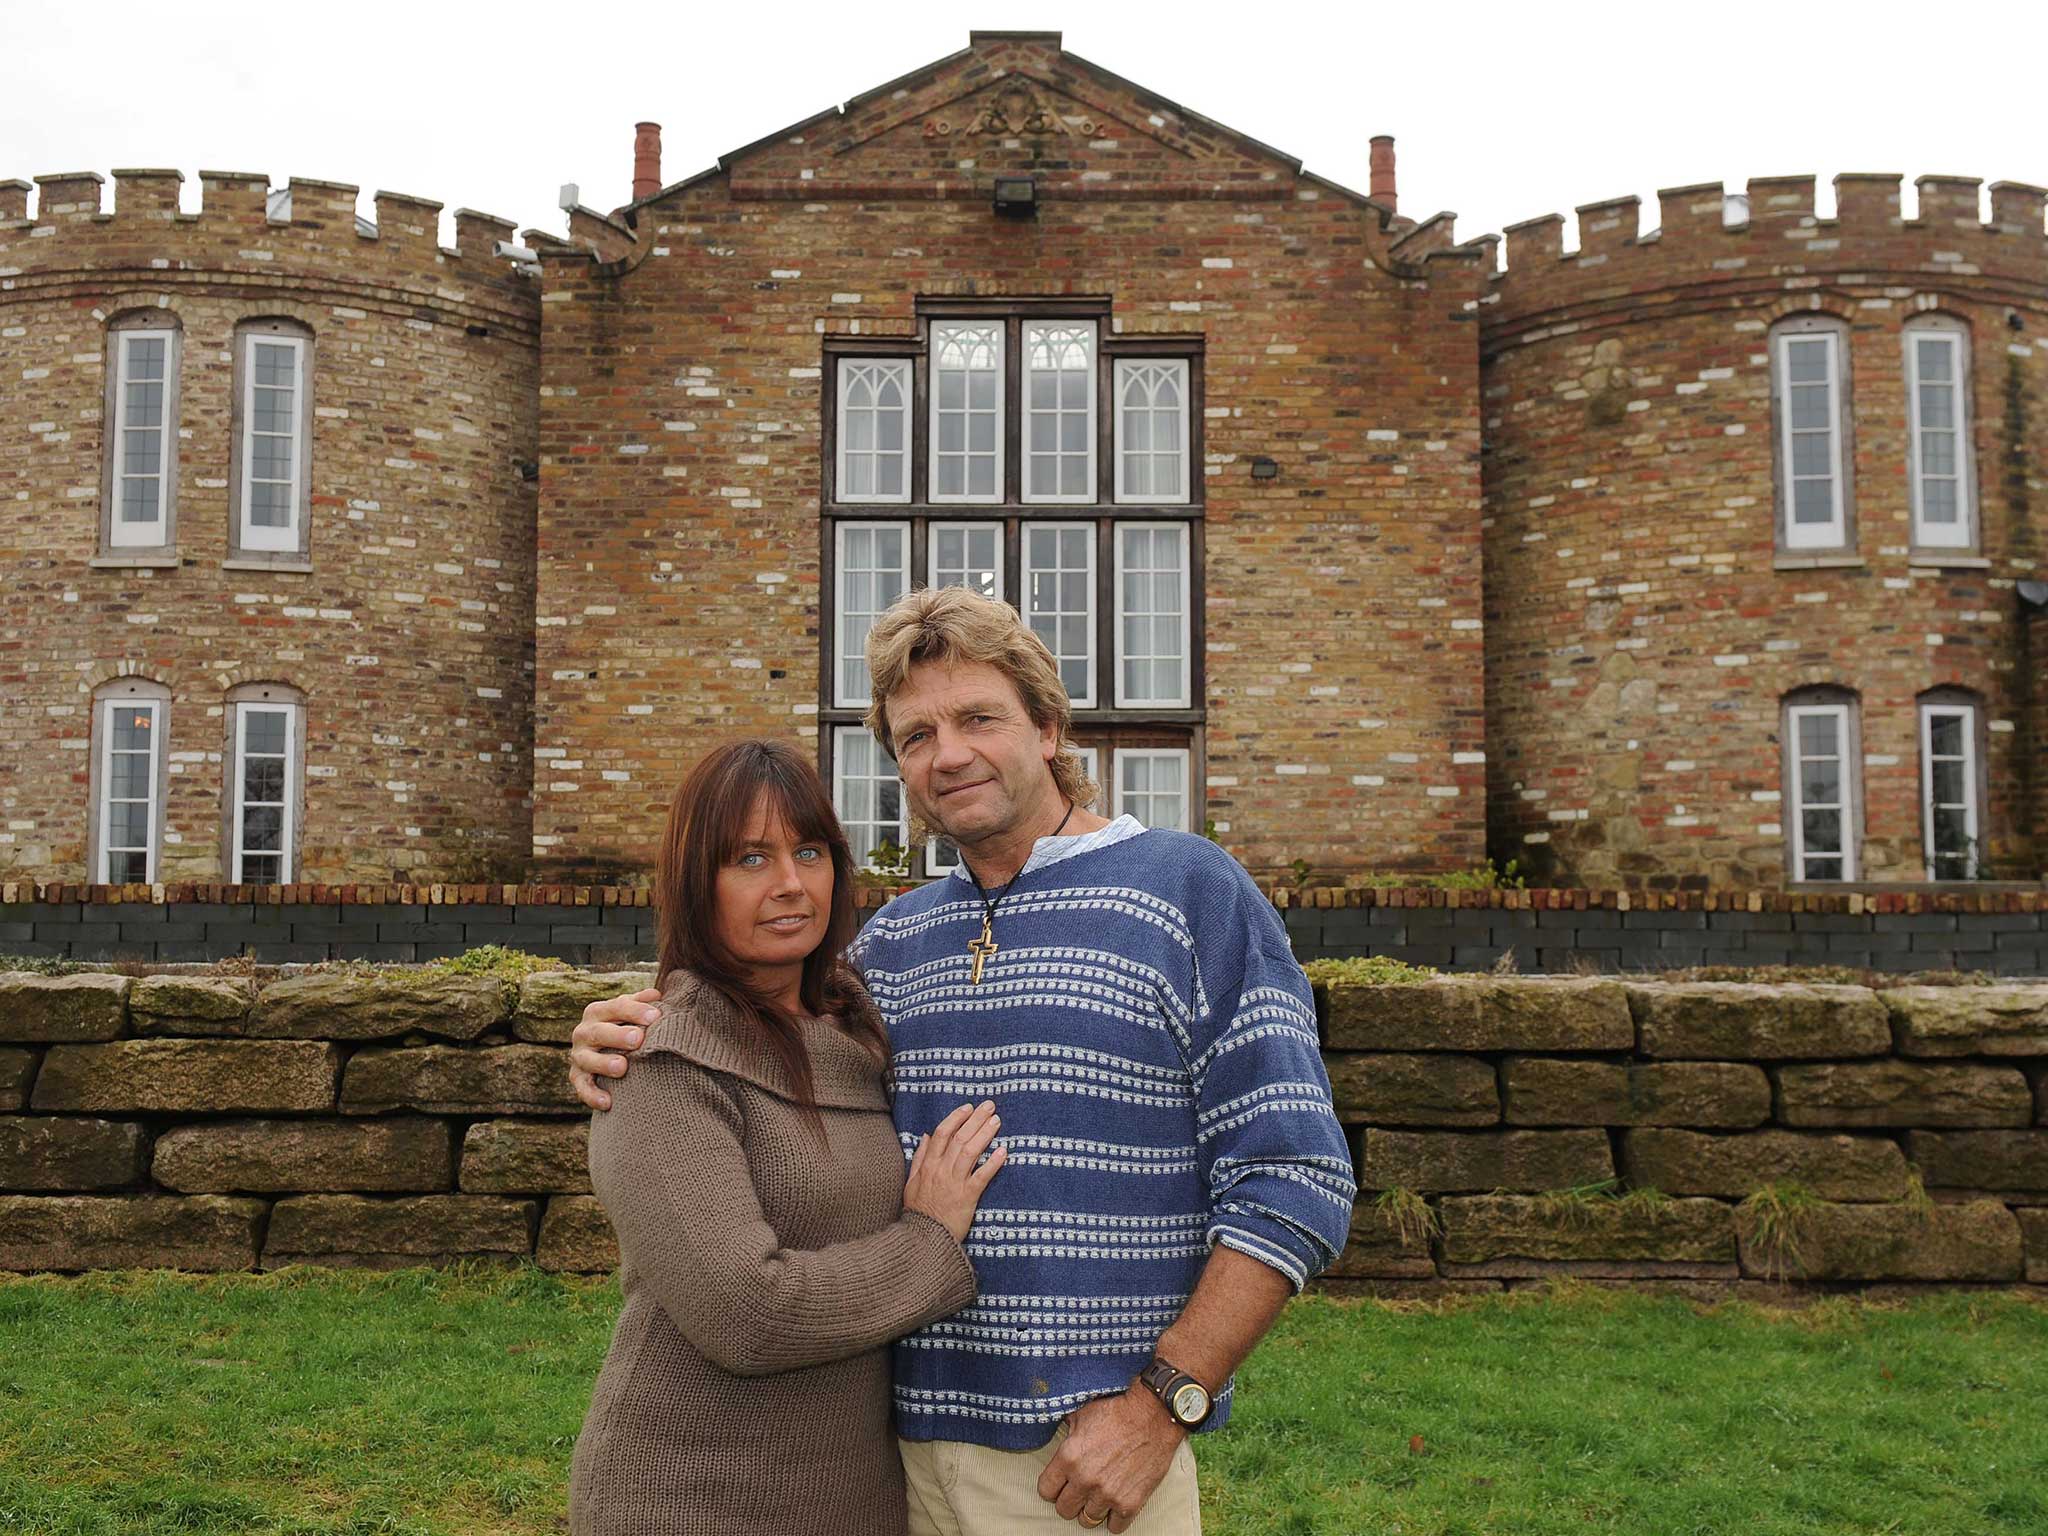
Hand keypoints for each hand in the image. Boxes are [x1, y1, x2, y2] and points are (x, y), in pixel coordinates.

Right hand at [569, 989, 662, 1110]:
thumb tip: (656, 995)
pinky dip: (592, 1095)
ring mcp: (579, 1055)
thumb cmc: (624, 1026)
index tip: (656, 1015)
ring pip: (587, 1059)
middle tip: (638, 1038)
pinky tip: (608, 1102)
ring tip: (622, 1067)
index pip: (616, 1007)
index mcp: (598, 1011)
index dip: (635, 1010)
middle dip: (618, 1035)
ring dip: (603, 1063)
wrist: (605, 1050)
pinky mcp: (577, 1077)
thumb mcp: (631, 1012)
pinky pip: (582, 1087)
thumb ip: (641, 1003)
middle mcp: (584, 1032)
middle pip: (599, 1032)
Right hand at [901, 1100, 1005, 1242]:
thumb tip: (926, 1135)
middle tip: (990, 1106)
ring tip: (997, 1122)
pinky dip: (992, 1163)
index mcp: (928, 1165)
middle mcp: (941, 1170)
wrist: (923, 1238)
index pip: (942, 1134)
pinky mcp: (967, 1197)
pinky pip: (981, 1177)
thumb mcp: (911, 1182)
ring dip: (984, 1134)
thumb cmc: (919, 1210)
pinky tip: (1003, 1152)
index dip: (956, 1118)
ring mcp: (954, 1183)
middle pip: (959, 1138)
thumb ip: (919, 1158)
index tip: (969, 1107)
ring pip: (970, 1152)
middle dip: (975, 1119)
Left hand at [1037, 1386, 1183, 1533]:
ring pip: (1087, 1521)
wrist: (1153, 1416)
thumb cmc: (1118, 1412)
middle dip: (1070, 1500)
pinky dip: (1114, 1518)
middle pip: (1064, 1510)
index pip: (1045, 1490)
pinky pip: (1114, 1527)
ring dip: (1091, 1509)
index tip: (1060, 1484)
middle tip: (1080, 1491)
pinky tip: (1115, 1504)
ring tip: (1098, 1497)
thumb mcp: (1082, 1415)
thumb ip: (1066, 1434)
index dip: (1052, 1487)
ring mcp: (1107, 1494)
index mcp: (1069, 1457)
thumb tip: (1057, 1437)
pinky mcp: (1130, 1503)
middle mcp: (1084, 1479)